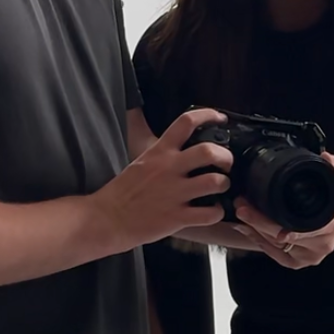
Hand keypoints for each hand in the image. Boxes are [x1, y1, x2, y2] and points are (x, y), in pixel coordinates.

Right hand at [102, 110, 232, 251]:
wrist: (108, 218)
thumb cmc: (123, 192)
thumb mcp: (140, 160)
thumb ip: (161, 151)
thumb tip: (176, 141)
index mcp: (159, 152)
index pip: (186, 122)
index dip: (209, 115)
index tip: (221, 118)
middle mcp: (169, 169)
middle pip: (209, 152)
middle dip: (225, 157)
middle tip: (226, 164)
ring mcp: (175, 193)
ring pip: (215, 182)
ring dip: (224, 184)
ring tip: (221, 187)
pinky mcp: (177, 217)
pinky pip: (210, 213)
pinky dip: (217, 212)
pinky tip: (212, 210)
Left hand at [231, 154, 333, 268]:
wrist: (324, 226)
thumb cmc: (326, 208)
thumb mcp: (332, 188)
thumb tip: (328, 157)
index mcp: (332, 225)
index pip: (306, 228)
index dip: (287, 227)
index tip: (267, 220)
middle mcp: (322, 244)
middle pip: (284, 235)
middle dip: (259, 220)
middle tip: (243, 206)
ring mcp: (307, 256)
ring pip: (275, 244)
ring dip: (254, 228)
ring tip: (242, 212)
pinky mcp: (294, 262)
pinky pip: (272, 252)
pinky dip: (256, 239)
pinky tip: (246, 228)